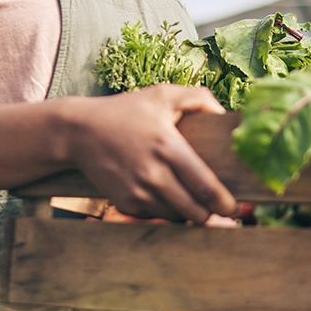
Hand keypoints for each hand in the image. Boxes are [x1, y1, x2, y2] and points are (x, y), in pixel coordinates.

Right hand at [56, 85, 236, 222]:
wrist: (78, 132)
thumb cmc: (124, 111)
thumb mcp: (161, 94)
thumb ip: (198, 98)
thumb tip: (225, 114)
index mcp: (168, 147)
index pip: (206, 186)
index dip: (224, 203)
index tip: (232, 206)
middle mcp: (153, 173)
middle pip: (195, 210)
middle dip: (210, 213)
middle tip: (219, 210)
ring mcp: (137, 191)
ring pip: (176, 216)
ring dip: (187, 213)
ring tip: (192, 202)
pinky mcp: (124, 202)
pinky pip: (154, 216)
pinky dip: (163, 211)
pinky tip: (164, 196)